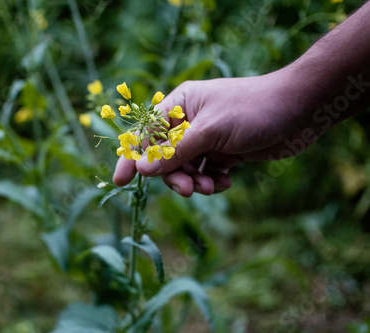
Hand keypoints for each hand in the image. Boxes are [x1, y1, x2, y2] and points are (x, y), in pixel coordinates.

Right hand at [113, 69, 321, 196]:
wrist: (300, 110)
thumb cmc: (252, 110)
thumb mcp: (210, 131)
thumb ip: (174, 152)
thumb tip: (141, 169)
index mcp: (180, 105)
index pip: (146, 134)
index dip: (132, 157)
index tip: (119, 181)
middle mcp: (190, 122)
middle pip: (165, 157)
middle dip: (173, 175)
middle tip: (187, 190)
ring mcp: (207, 139)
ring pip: (186, 169)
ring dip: (194, 181)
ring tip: (210, 186)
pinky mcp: (224, 153)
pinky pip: (206, 173)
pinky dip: (212, 182)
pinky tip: (225, 183)